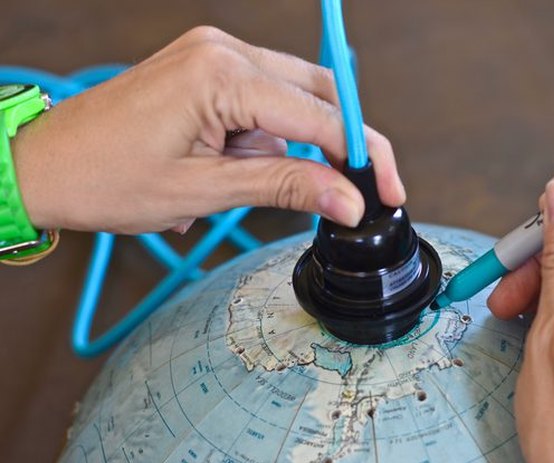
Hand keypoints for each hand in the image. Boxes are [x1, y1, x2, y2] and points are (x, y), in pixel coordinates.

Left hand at [10, 26, 405, 233]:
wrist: (46, 166)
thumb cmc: (105, 177)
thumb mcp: (205, 192)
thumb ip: (285, 187)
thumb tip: (348, 199)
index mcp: (221, 75)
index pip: (319, 115)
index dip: (362, 156)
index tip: (386, 190)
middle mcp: (222, 51)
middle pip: (317, 94)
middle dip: (342, 144)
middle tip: (360, 189)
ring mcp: (212, 55)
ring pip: (292, 99)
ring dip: (295, 145)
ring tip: (247, 184)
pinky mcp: (206, 69)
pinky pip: (263, 100)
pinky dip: (267, 137)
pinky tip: (235, 165)